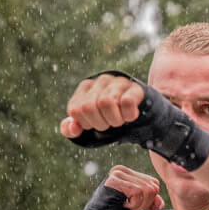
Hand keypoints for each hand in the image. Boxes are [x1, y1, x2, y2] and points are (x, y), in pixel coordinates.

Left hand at [61, 70, 208, 170]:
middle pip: (91, 107)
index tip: (95, 124)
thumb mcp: (86, 125)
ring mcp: (118, 82)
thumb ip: (71, 128)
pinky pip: (127, 102)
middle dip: (100, 123)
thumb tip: (72, 127)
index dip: (85, 123)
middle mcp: (100, 81)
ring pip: (107, 103)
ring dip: (114, 120)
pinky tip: (130, 116)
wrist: (138, 113)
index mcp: (85, 88)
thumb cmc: (107, 119)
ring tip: (119, 120)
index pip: (76, 109)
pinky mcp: (135, 88)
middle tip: (109, 124)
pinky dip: (128, 115)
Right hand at [62, 167, 163, 209]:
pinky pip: (139, 191)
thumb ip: (151, 203)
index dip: (149, 202)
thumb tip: (159, 199)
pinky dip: (134, 205)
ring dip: (139, 206)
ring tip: (125, 209)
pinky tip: (123, 207)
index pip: (153, 183)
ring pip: (148, 189)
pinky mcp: (114, 181)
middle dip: (145, 204)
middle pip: (153, 186)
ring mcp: (116, 174)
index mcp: (127, 175)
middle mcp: (121, 171)